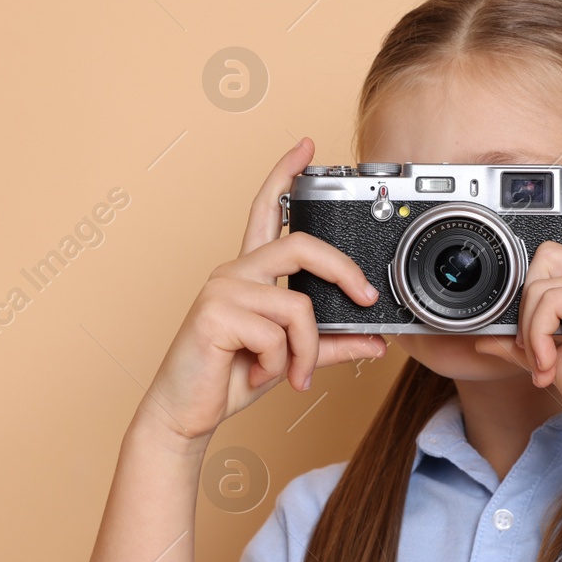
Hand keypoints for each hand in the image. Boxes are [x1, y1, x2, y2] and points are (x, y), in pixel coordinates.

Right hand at [130, 138, 386, 448]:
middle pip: (302, 245)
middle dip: (343, 271)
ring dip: (306, 351)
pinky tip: (258, 375)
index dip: (284, 175)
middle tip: (366, 298)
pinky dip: (281, 365)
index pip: (266, 210)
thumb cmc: (228, 378)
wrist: (183, 414)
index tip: (306, 146)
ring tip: (292, 375)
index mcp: (249, 273)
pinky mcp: (214, 313)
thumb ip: (331, 344)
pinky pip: (277, 335)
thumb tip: (377, 341)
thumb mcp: (289, 358)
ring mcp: (222, 289)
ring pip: (298, 307)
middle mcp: (234, 272)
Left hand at [477, 144, 561, 448]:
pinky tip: (552, 363)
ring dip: (530, 326)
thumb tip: (486, 336)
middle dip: (528, 305)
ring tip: (546, 361)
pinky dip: (538, 335)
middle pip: (546, 254)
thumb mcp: (551, 360)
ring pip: (541, 278)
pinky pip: (549, 299)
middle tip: (539, 351)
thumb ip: (523, 339)